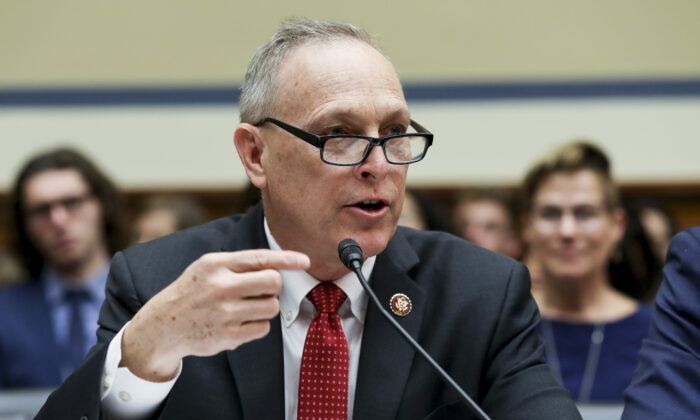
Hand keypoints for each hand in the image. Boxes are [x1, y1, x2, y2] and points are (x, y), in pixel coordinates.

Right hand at [120, 249, 309, 380]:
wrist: (163, 326)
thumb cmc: (193, 291)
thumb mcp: (207, 267)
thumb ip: (240, 263)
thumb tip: (279, 264)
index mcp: (216, 265)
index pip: (261, 258)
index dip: (288, 259)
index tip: (305, 261)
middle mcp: (221, 286)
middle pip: (274, 282)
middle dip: (274, 286)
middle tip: (262, 290)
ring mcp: (225, 312)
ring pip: (272, 306)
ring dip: (266, 307)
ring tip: (246, 307)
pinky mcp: (229, 335)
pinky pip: (264, 328)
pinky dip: (257, 325)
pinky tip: (240, 322)